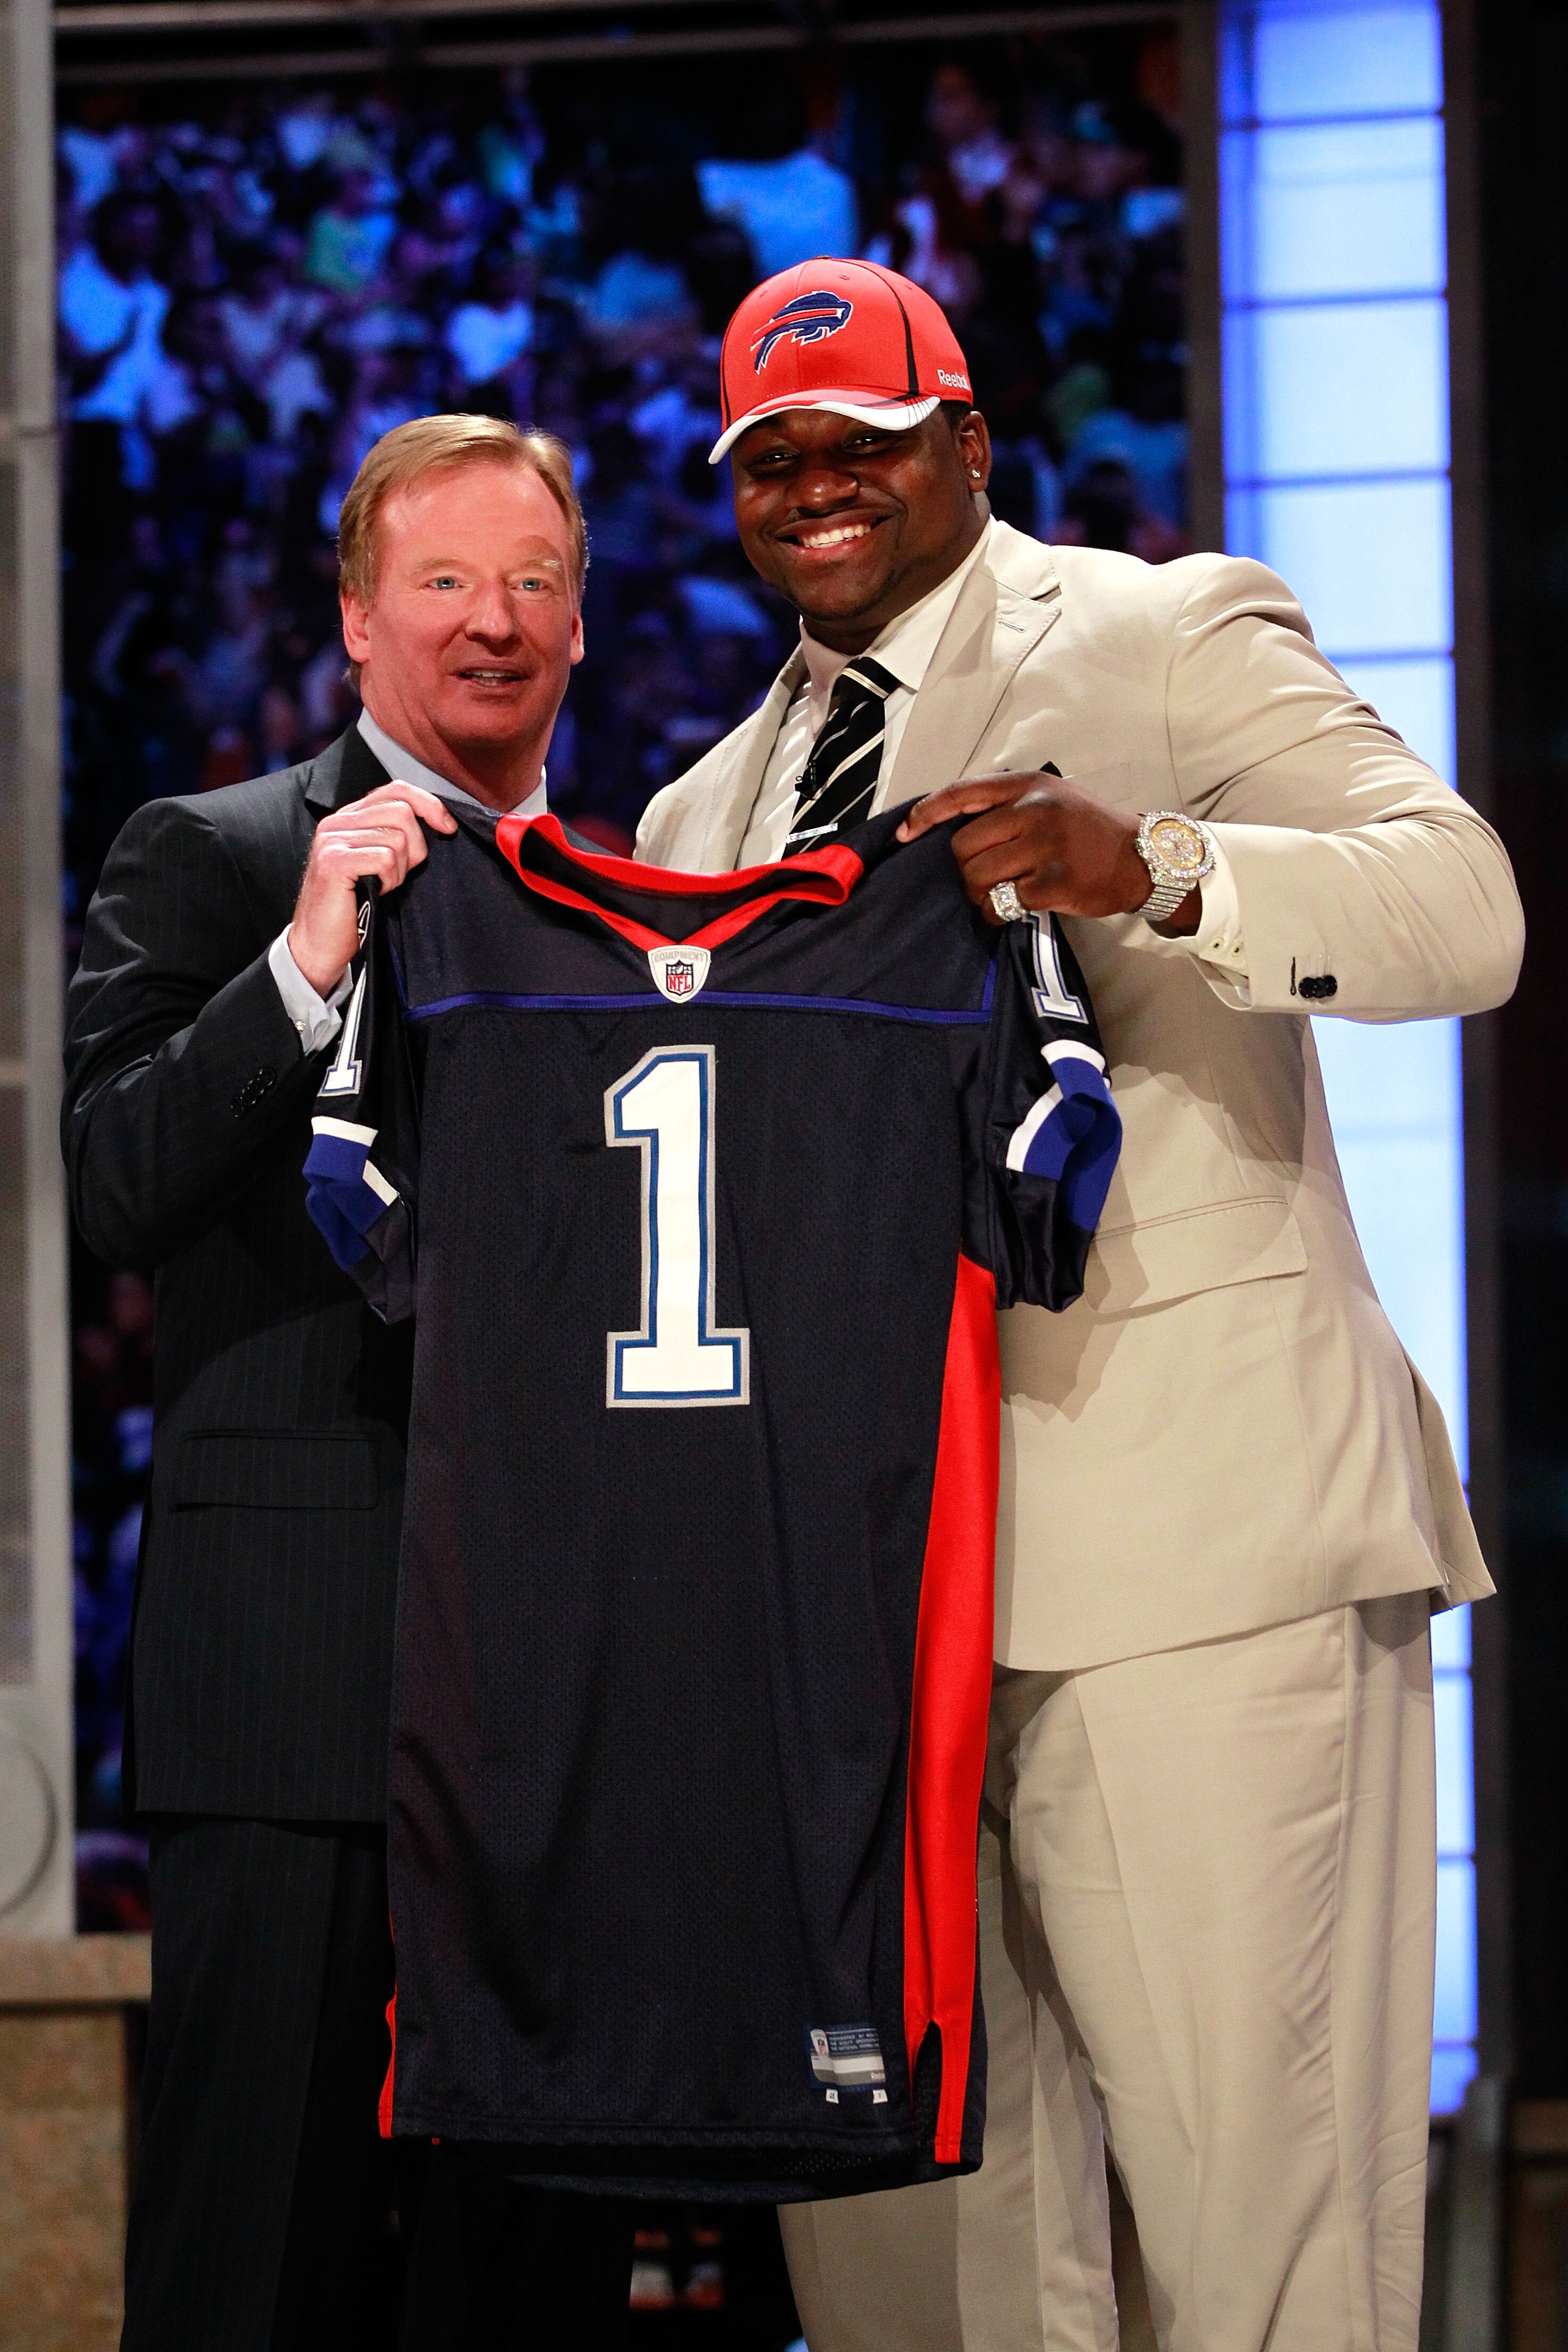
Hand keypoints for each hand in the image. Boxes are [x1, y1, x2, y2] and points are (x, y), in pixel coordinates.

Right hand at [288, 781, 455, 994]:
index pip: (396, 790)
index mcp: (350, 817)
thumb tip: (441, 823)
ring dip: (400, 870)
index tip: (448, 828)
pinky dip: (389, 880)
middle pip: (402, 812)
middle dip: (415, 848)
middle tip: (400, 876)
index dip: (428, 804)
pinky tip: (376, 893)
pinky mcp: (333, 861)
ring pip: (397, 838)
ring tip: (382, 887)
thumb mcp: (381, 865)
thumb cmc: (356, 908)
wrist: (320, 945)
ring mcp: (332, 839)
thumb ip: (397, 837)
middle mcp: (338, 822)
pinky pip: (385, 859)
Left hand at [896, 771, 1199, 932]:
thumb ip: (1006, 804)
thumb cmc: (1088, 830)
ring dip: (977, 894)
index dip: (926, 814)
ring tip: (994, 896)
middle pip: (963, 845)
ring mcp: (1045, 845)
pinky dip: (995, 913)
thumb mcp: (1051, 797)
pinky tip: (1007, 911)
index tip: (904, 834)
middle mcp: (1035, 809)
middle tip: (979, 879)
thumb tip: (949, 825)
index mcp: (1028, 785)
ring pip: (978, 876)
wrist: (1141, 857)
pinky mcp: (1054, 882)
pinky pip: (1002, 903)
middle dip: (963, 869)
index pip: (962, 792)